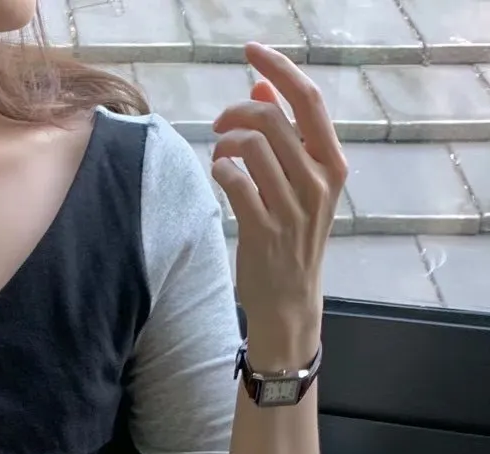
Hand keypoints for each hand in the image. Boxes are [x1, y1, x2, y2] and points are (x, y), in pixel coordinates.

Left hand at [212, 43, 347, 371]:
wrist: (290, 302)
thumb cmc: (291, 239)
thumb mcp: (299, 185)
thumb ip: (285, 137)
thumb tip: (263, 89)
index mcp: (332, 164)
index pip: (308, 100)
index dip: (278, 69)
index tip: (251, 52)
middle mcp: (317, 182)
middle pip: (272, 119)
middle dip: (236, 113)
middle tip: (219, 125)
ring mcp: (292, 208)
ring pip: (251, 147)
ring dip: (224, 144)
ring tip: (220, 156)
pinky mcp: (265, 231)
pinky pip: (234, 182)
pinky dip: (220, 172)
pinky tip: (219, 178)